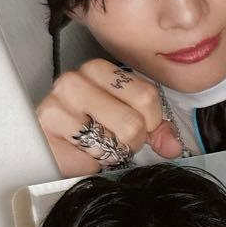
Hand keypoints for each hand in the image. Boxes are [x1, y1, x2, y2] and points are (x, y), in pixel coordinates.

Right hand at [35, 59, 182, 175]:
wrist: (51, 155)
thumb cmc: (88, 136)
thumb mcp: (129, 126)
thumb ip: (156, 131)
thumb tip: (174, 146)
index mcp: (100, 70)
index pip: (148, 95)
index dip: (150, 122)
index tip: (135, 128)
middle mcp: (79, 77)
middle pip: (137, 115)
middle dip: (133, 139)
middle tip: (113, 140)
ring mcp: (63, 96)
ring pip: (124, 130)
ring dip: (116, 149)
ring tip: (97, 144)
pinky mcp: (53, 119)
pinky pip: (98, 146)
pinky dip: (95, 156)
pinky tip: (81, 148)